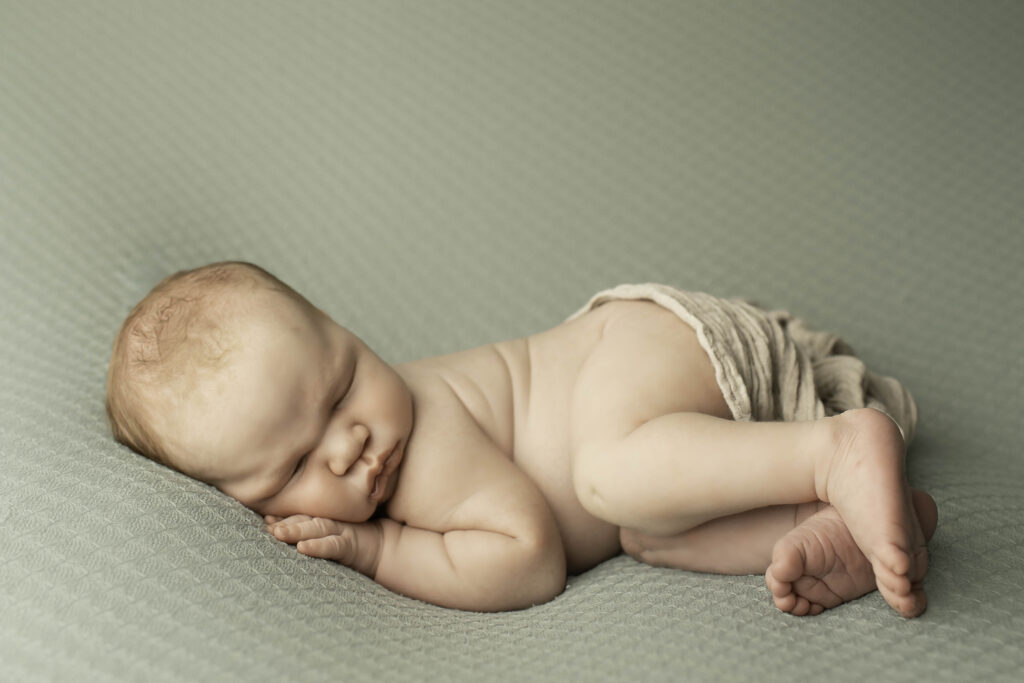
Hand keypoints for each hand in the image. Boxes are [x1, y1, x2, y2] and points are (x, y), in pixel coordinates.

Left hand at [264, 514, 380, 575]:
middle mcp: (329, 523)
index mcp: (322, 522)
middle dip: (284, 522)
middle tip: (266, 525)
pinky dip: (316, 546)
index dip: (283, 518)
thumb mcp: (331, 537)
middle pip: (303, 521)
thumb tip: (279, 531)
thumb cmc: (355, 543)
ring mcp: (340, 532)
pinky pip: (331, 546)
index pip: (300, 518)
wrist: (384, 549)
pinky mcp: (349, 544)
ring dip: (294, 530)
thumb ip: (311, 531)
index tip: (266, 520)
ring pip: (314, 529)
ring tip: (276, 533)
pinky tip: (302, 548)